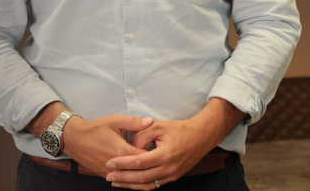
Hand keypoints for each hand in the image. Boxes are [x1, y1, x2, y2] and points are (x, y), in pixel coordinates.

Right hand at [61, 114, 154, 177]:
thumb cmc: (95, 128)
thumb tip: (150, 120)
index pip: (143, 158)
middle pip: (138, 171)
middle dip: (149, 167)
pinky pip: (120, 180)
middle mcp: (116, 165)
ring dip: (140, 175)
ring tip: (151, 170)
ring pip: (129, 178)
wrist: (75, 139)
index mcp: (121, 151)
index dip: (154, 156)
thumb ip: (134, 122)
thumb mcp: (115, 121)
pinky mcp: (104, 175)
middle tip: (159, 163)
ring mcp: (109, 173)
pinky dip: (129, 178)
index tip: (161, 152)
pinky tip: (137, 175)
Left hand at [105, 98, 245, 189]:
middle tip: (109, 176)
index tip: (110, 163)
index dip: (123, 164)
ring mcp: (171, 176)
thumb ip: (143, 134)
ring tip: (116, 182)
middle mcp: (168, 169)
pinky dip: (141, 185)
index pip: (139, 162)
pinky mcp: (172, 177)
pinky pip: (154, 185)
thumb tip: (131, 146)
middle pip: (141, 178)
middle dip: (123, 178)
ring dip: (130, 185)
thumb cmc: (179, 129)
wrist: (200, 137)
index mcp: (165, 155)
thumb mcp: (159, 126)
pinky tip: (131, 183)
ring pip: (146, 185)